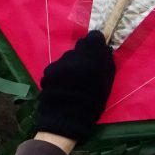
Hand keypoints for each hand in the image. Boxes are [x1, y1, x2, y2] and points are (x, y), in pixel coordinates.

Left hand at [34, 31, 115, 145]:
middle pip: (81, 46)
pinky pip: (58, 66)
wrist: (66, 117)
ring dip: (72, 64)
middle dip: (84, 55)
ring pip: (69, 57)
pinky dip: (61, 73)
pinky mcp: (48, 70)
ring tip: (73, 82)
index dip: (96, 43)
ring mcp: (60, 62)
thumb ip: (106, 64)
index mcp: (92, 58)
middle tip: (86, 70)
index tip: (97, 52)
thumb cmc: (92, 103)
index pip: (94, 37)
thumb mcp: (106, 84)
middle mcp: (75, 55)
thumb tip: (105, 50)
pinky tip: (63, 86)